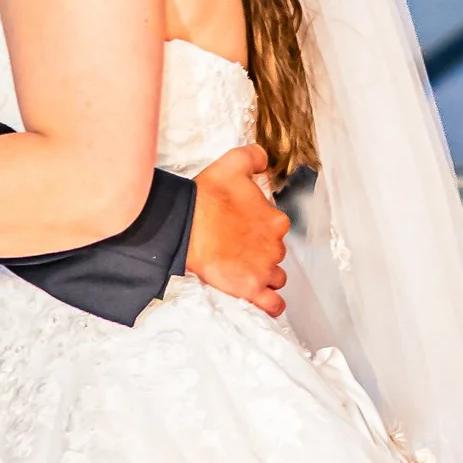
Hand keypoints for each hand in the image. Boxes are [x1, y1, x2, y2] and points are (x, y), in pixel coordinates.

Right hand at [188, 145, 288, 318]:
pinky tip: (262, 300)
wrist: (185, 224)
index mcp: (274, 220)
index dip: (260, 230)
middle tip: (237, 250)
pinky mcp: (250, 290)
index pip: (277, 229)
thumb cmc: (207, 197)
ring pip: (276, 278)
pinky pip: (273, 305)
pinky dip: (271, 305)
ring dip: (264, 276)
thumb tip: (263, 159)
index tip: (243, 230)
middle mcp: (274, 247)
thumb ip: (254, 157)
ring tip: (243, 273)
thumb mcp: (232, 164)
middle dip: (261, 253)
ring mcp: (263, 270)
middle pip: (276, 254)